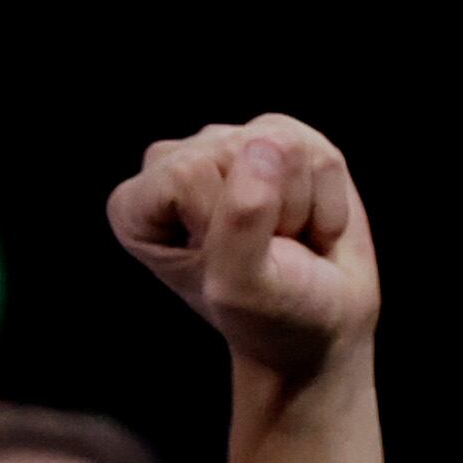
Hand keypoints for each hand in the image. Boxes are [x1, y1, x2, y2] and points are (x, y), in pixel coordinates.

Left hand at [110, 115, 378, 385]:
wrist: (317, 323)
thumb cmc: (265, 315)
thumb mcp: (240, 287)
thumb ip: (239, 222)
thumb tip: (264, 149)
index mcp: (135, 205)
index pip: (187, 173)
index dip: (220, 221)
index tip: (222, 260)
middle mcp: (172, 166)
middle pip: (238, 151)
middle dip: (266, 212)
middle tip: (261, 253)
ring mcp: (227, 146)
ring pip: (287, 147)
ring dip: (298, 206)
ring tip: (281, 240)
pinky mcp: (281, 139)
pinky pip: (322, 155)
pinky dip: (327, 198)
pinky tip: (306, 226)